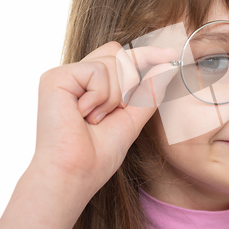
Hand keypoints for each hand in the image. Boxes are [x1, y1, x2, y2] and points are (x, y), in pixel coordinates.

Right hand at [0, 41, 177, 228]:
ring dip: (115, 96)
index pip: (123, 58)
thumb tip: (167, 65)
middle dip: (131, 81)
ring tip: (95, 119)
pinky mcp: (56, 77)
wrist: (76, 174)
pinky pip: (98, 71)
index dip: (148, 54)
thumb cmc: (98, 155)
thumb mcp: (133, 118)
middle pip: (119, 53)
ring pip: (113, 62)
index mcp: (91, 86)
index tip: (172, 54)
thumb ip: (149, 91)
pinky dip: (101, 96)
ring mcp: (65, 75)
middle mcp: (77, 77)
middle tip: (117, 109)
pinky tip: (84, 115)